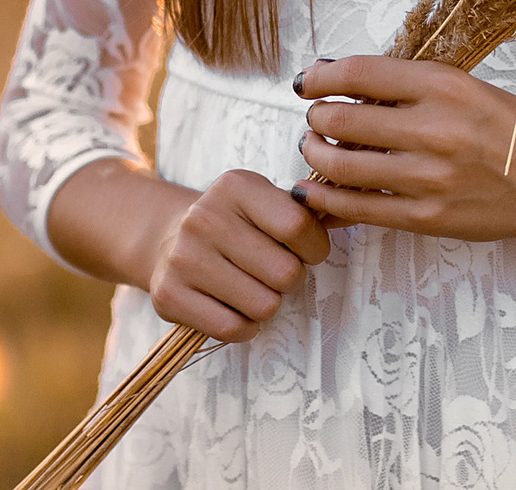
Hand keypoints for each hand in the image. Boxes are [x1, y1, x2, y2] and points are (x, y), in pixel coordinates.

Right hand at [145, 168, 333, 342]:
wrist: (168, 239)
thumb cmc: (236, 224)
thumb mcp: (264, 201)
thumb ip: (303, 210)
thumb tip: (348, 215)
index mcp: (236, 186)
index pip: (299, 226)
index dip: (315, 248)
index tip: (307, 251)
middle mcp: (205, 217)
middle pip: (285, 273)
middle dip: (291, 279)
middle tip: (275, 272)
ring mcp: (183, 257)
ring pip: (264, 305)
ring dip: (268, 304)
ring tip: (253, 287)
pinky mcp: (168, 295)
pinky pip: (232, 329)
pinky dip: (246, 327)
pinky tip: (237, 308)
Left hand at [291, 55, 515, 252]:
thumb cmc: (509, 130)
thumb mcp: (465, 88)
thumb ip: (408, 86)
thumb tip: (339, 80)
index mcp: (444, 85)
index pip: (359, 73)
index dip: (320, 77)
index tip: (306, 82)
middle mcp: (434, 128)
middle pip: (341, 120)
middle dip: (317, 118)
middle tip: (316, 118)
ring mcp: (428, 177)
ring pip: (341, 166)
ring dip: (315, 155)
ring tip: (315, 149)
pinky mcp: (425, 216)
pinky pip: (357, 208)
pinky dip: (324, 200)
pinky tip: (311, 192)